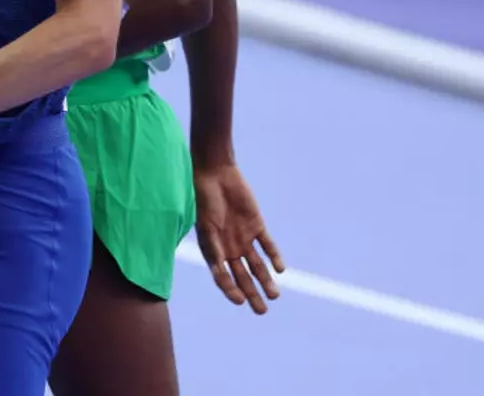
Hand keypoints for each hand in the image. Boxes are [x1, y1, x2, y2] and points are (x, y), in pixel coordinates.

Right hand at [194, 162, 283, 313]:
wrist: (215, 173)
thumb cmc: (203, 199)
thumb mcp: (206, 227)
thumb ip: (214, 250)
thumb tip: (219, 275)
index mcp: (213, 249)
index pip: (223, 277)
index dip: (230, 290)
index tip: (240, 301)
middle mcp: (229, 247)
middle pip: (242, 276)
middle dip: (252, 293)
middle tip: (262, 311)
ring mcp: (243, 237)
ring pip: (257, 265)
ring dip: (265, 280)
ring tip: (274, 295)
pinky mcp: (256, 225)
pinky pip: (267, 245)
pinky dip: (274, 257)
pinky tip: (280, 269)